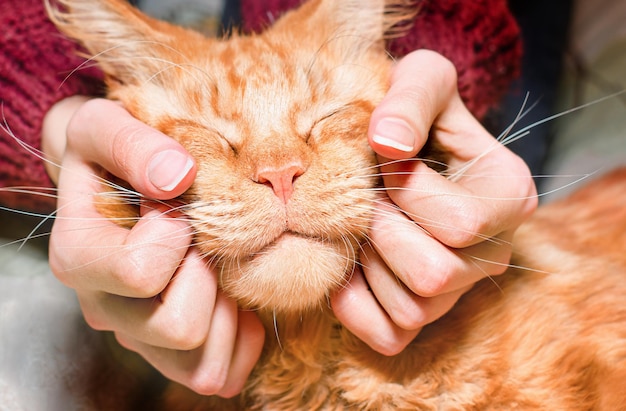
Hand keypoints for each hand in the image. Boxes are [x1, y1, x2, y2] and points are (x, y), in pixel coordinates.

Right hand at [42, 97, 264, 396]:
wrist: (110, 180)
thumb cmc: (109, 153)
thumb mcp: (105, 126)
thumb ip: (134, 145)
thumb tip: (178, 178)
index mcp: (79, 257)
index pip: (141, 271)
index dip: (176, 231)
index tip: (176, 204)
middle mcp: (104, 308)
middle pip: (179, 328)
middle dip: (208, 277)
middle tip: (204, 241)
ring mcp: (138, 335)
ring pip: (202, 365)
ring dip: (227, 315)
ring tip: (218, 269)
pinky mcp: (169, 351)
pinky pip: (218, 372)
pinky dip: (239, 338)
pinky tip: (231, 296)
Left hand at [330, 50, 536, 354]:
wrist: (396, 147)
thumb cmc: (411, 113)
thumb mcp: (419, 81)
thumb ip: (409, 99)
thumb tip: (388, 145)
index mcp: (509, 197)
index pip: (459, 224)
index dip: (405, 192)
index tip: (385, 162)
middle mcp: (494, 251)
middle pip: (434, 275)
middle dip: (383, 232)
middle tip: (365, 200)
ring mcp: (459, 290)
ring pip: (412, 308)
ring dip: (368, 264)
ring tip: (361, 225)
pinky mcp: (422, 317)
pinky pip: (388, 335)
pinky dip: (355, 303)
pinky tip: (350, 261)